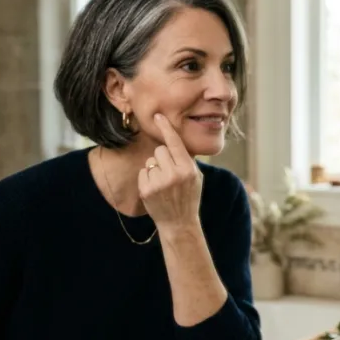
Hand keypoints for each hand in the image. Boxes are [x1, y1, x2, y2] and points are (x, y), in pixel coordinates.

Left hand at [139, 114, 204, 231]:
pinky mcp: (146, 190)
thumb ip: (186, 160)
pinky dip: (148, 178)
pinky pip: (143, 172)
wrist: (179, 223)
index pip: (175, 143)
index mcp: (188, 169)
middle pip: (160, 150)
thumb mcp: (196, 177)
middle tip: (170, 172)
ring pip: (151, 160)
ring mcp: (159, 183)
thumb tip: (175, 140)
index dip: (166, 128)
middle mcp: (173, 174)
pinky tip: (156, 190)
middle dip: (163, 158)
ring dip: (155, 168)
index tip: (158, 116)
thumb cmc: (189, 197)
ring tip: (164, 184)